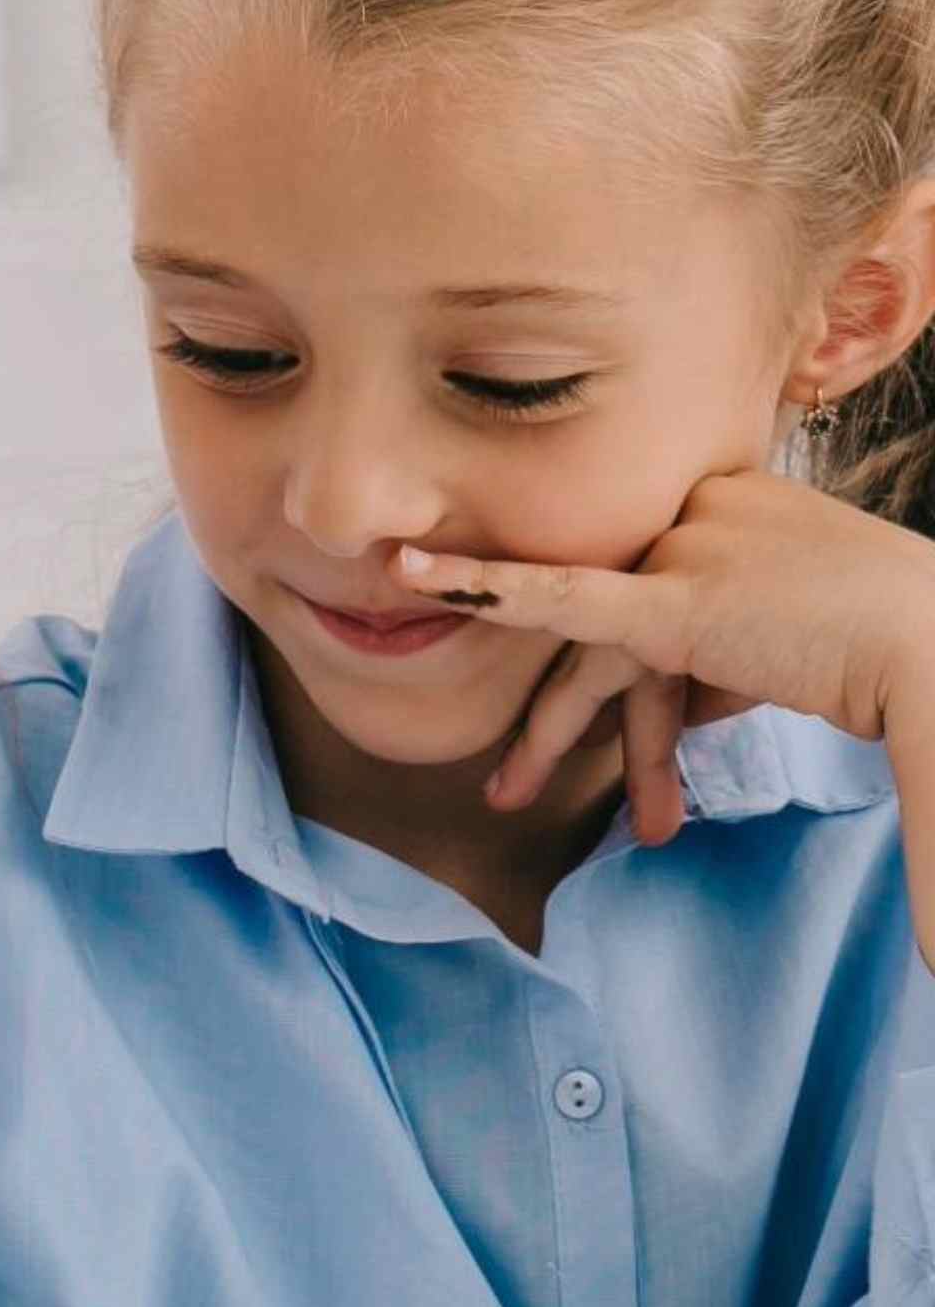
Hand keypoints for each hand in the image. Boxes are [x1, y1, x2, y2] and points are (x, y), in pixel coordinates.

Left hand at [399, 467, 934, 902]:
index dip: (651, 686)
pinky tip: (418, 583)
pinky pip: (563, 600)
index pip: (654, 596)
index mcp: (728, 509)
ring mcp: (682, 554)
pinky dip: (489, 589)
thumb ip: (727, 665)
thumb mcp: (794, 645)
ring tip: (505, 797)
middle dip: (567, 712)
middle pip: (610, 624)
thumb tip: (688, 712)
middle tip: (514, 778)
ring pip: (590, 654)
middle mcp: (695, 518)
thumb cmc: (894, 648)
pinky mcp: (672, 604)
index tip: (653, 733)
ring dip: (551, 737)